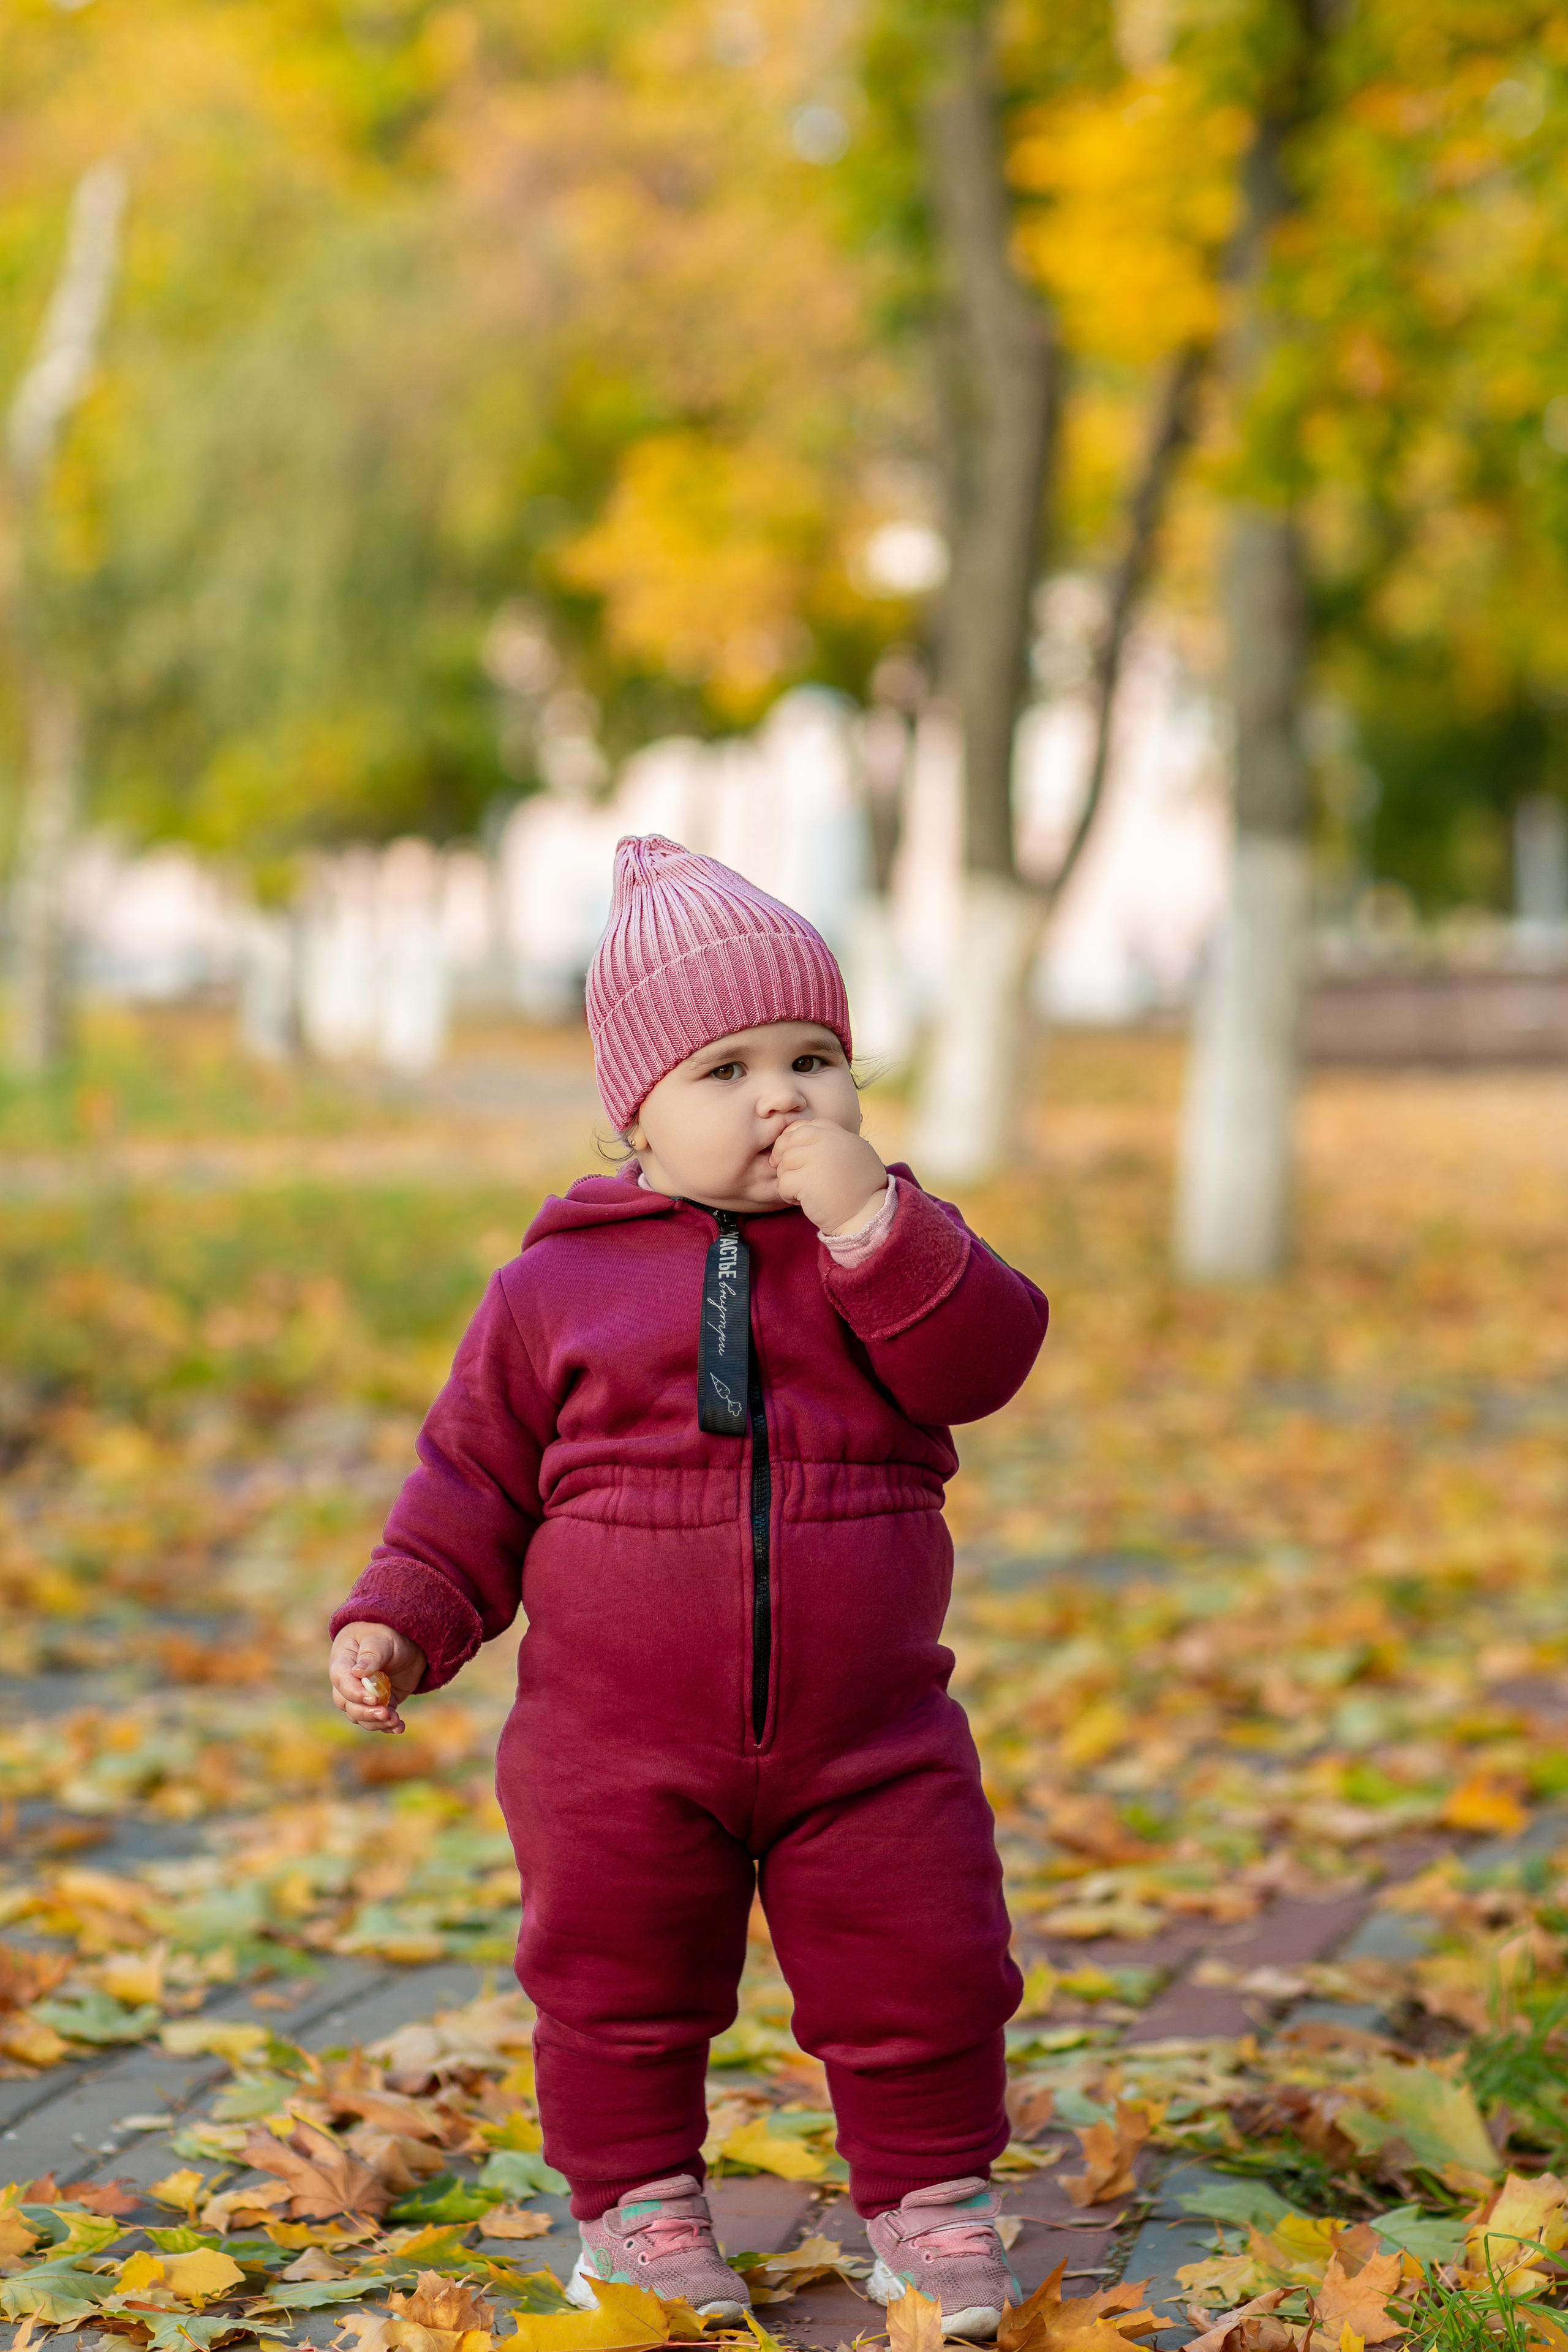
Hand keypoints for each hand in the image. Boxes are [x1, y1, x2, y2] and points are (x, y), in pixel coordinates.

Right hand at [330, 1622, 425, 1734]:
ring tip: (395, 1721)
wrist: (407, 1641)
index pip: (341, 1679)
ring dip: (376, 1722)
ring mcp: (363, 1695)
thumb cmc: (387, 1634)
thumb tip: (357, 1672)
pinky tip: (399, 1727)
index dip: (354, 1692)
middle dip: (365, 1711)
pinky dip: (387, 1726)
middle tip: (386, 1713)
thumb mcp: (381, 1639)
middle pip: (347, 1703)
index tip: (372, 1698)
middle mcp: (349, 1681)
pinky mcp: (378, 1704)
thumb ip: (371, 1654)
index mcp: (343, 1660)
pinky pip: (376, 1720)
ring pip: (360, 1716)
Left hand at [771, 1118, 886, 1234]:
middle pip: (790, 1140)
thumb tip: (805, 1138)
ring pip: (784, 1161)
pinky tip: (801, 1201)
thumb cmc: (862, 1188)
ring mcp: (817, 1159)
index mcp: (839, 1134)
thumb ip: (834, 1142)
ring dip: (787, 1177)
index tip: (794, 1155)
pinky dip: (787, 1194)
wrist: (868, 1213)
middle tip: (786, 1171)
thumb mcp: (856, 1154)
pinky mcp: (807, 1180)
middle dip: (782, 1155)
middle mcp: (828, 1142)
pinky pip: (783, 1182)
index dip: (793, 1140)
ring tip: (801, 1190)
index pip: (805, 1127)